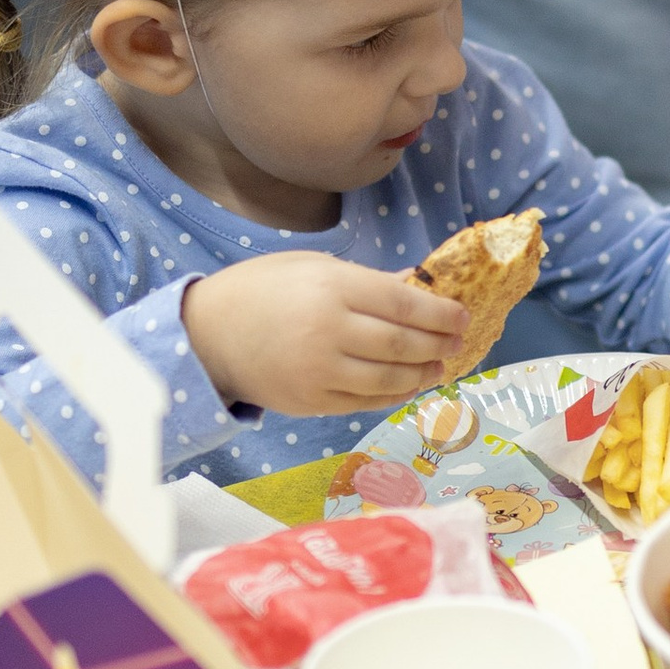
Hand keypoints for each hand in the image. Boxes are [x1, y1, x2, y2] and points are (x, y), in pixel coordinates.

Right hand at [183, 254, 468, 415]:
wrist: (208, 334)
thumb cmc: (262, 290)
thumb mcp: (312, 266)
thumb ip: (365, 281)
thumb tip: (417, 286)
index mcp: (332, 287)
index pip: (403, 304)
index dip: (439, 314)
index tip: (462, 317)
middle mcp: (329, 330)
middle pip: (402, 344)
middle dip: (438, 344)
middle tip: (457, 342)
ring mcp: (320, 371)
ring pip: (390, 379)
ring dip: (423, 374)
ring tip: (438, 366)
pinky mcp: (312, 402)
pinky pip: (366, 402)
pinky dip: (393, 395)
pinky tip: (407, 384)